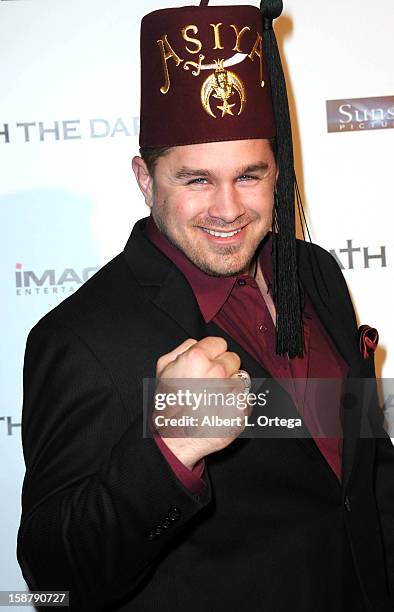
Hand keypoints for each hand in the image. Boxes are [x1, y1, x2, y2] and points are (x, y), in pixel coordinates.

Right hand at [154, 337, 251, 468]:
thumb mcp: (163, 368)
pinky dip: (237, 403)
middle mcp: (216, 372)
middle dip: (223, 369)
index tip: (209, 363)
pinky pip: (246, 398)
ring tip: (214, 398)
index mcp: (197, 358)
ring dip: (231, 386)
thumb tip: (197, 343)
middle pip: (233, 359)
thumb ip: (182, 349)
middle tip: (209, 383)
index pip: (220, 343)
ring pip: (240, 378)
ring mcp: (230, 390)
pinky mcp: (241, 409)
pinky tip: (222, 409)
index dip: (213, 353)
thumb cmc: (168, 406)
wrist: (175, 438)